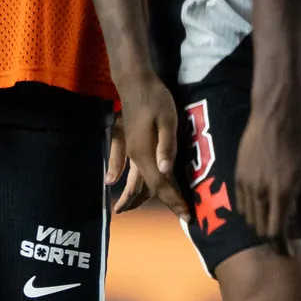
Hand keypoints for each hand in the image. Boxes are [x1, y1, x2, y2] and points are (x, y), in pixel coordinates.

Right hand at [110, 70, 184, 213]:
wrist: (135, 82)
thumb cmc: (155, 99)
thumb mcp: (167, 120)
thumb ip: (167, 146)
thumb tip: (167, 172)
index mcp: (145, 154)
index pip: (161, 185)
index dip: (175, 201)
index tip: (188, 216)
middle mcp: (135, 156)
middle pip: (147, 187)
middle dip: (164, 202)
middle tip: (180, 217)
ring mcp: (130, 150)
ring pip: (135, 179)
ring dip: (136, 196)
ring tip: (132, 209)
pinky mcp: (130, 142)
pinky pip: (125, 166)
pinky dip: (121, 176)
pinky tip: (112, 181)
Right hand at [234, 96, 300, 243]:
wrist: (275, 118)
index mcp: (283, 193)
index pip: (276, 230)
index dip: (280, 245)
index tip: (285, 253)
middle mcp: (261, 192)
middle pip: (260, 227)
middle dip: (269, 236)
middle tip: (278, 240)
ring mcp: (246, 184)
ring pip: (249, 217)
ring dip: (259, 224)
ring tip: (269, 223)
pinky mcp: (237, 176)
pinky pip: (240, 203)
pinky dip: (249, 210)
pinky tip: (259, 208)